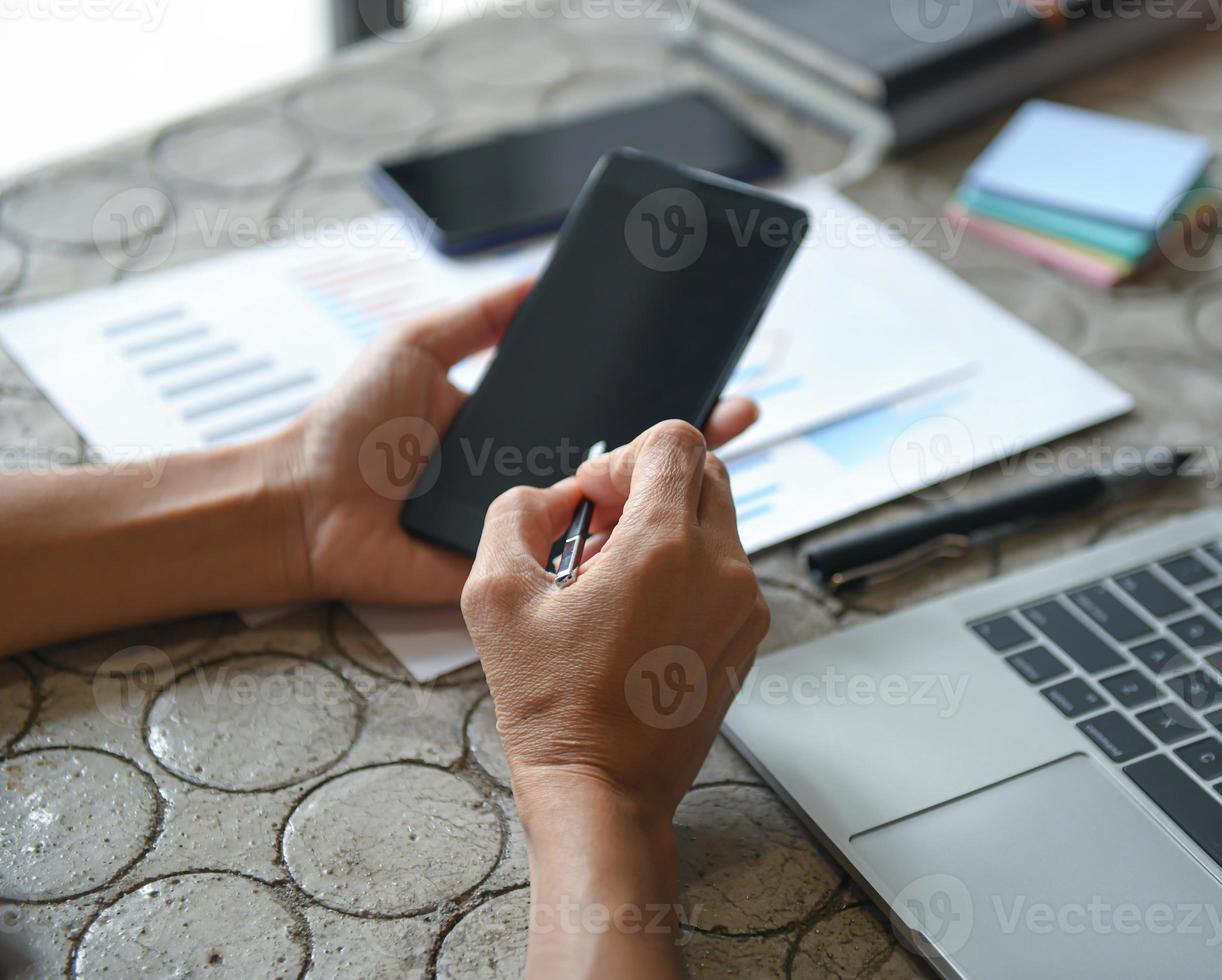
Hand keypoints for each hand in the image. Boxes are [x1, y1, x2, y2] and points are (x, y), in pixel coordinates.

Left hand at [271, 281, 757, 605]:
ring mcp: (529, 524)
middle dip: (680, 434)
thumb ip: (476, 316)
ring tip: (718, 450)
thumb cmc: (347, 430)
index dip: (647, 384)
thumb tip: (533, 277)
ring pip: (612, 507)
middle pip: (621, 454)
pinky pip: (573, 557)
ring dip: (664, 486)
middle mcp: (530, 470)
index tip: (697, 360)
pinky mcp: (517, 568)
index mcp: (515, 421)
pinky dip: (619, 544)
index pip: (599, 399)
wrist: (304, 507)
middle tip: (737, 406)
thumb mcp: (416, 346)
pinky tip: (660, 518)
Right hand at [460, 420, 769, 977]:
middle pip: (705, 472)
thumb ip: (515, 514)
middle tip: (601, 533)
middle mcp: (721, 570)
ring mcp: (745, 604)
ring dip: (665, 529)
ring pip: (715, 521)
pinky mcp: (748, 634)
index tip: (594, 499)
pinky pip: (724, 569)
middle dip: (648, 486)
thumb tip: (553, 496)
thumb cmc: (555, 708)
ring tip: (611, 582)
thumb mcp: (495, 597)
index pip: (678, 440)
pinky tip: (636, 613)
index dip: (624, 456)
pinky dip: (685, 570)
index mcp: (665, 549)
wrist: (605, 791)